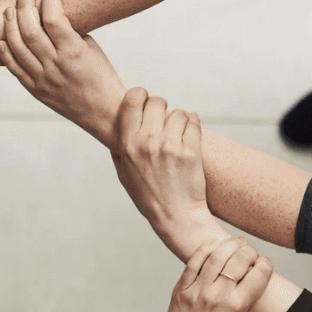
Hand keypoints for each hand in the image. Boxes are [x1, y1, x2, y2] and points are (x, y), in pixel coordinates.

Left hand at [0, 0, 127, 147]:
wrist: (103, 112)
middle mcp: (55, 64)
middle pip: (30, 29)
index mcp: (73, 52)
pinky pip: (14, 69)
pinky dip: (6, 52)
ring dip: (11, 25)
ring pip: (17, 46)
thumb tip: (52, 14)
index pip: (53, 17)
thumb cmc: (101, 77)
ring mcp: (42, 78)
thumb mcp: (91, 48)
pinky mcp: (35, 89)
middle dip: (25, 5)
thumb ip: (70, 32)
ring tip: (11, 10)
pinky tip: (3, 40)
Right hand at [111, 91, 213, 260]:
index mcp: (127, 145)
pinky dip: (193, 125)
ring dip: (179, 119)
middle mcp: (146, 143)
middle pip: (157, 101)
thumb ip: (119, 148)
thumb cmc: (149, 197)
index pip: (132, 100)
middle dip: (162, 108)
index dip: (140, 96)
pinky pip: (193, 121)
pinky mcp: (190, 151)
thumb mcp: (124, 174)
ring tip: (178, 134)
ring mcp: (169, 146)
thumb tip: (117, 125)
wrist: (175, 216)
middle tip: (164, 121)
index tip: (145, 102)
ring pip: (178, 112)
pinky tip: (189, 136)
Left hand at [165, 238, 273, 311]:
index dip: (265, 264)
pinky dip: (205, 248)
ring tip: (236, 242)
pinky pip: (193, 262)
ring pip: (217, 256)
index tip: (264, 263)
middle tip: (250, 251)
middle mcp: (218, 296)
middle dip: (249, 251)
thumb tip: (255, 276)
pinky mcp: (181, 290)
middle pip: (240, 260)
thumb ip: (247, 301)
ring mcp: (197, 292)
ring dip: (230, 245)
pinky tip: (214, 243)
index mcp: (237, 307)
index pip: (259, 273)